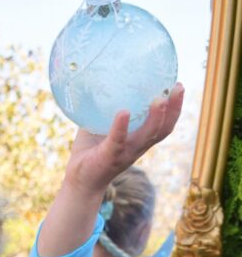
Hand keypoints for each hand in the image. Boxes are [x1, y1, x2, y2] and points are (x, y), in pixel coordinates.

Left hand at [65, 83, 184, 197]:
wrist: (79, 179)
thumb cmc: (90, 150)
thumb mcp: (99, 124)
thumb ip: (104, 106)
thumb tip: (101, 76)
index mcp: (139, 139)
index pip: (163, 124)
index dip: (174, 107)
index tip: (178, 86)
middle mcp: (137, 147)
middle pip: (163, 129)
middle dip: (174, 109)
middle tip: (178, 87)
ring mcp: (124, 153)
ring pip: (147, 136)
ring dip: (155, 118)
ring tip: (159, 99)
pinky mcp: (109, 157)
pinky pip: (117, 141)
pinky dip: (121, 127)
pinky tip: (123, 112)